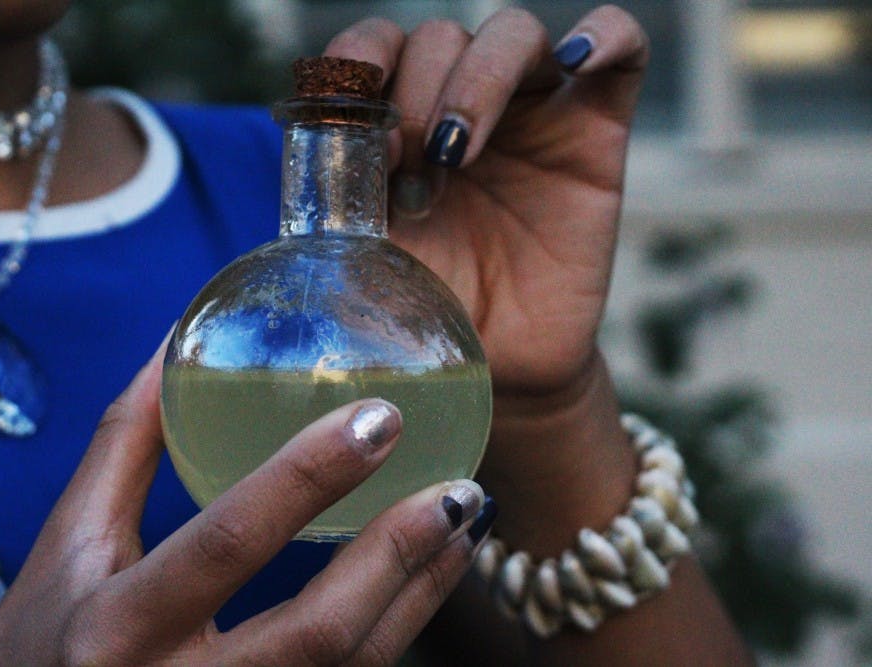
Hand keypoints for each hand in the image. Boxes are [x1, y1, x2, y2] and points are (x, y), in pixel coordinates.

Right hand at [0, 339, 491, 664]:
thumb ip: (123, 445)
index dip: (308, 476)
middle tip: (459, 486)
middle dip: (399, 553)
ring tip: (464, 521)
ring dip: (422, 592)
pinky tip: (429, 575)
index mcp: (118, 627)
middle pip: (319, 632)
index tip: (379, 418)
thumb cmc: (42, 646)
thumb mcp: (65, 546)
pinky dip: (402, 625)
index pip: (228, 542)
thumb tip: (173, 346)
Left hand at [324, 5, 647, 398]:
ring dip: (478, 79)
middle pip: (440, 37)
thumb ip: (341, 202)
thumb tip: (320, 153)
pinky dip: (606, 36)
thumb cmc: (431, 310)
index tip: (359, 134)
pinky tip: (578, 61)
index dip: (359, 65)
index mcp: (401, 124)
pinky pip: (623, 52)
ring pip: (513, 33)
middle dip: (415, 92)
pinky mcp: (597, 134)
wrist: (503, 364)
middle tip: (410, 167)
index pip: (375, 47)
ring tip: (457, 152)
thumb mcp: (368, 257)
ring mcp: (532, 115)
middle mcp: (463, 107)